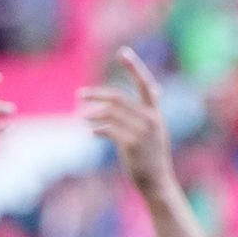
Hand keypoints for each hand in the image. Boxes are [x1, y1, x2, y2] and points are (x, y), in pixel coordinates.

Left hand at [79, 48, 172, 193]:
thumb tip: (144, 95)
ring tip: (82, 117)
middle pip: (118, 98)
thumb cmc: (151, 158)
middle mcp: (151, 119)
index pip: (145, 83)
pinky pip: (109, 130)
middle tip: (79, 94)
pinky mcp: (133, 145)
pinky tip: (91, 131)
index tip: (122, 52)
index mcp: (155, 113)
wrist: (158, 184)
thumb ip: (146, 113)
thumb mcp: (153, 132)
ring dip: (93, 114)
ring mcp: (143, 132)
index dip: (134, 67)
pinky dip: (98, 129)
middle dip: (96, 95)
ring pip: (111, 113)